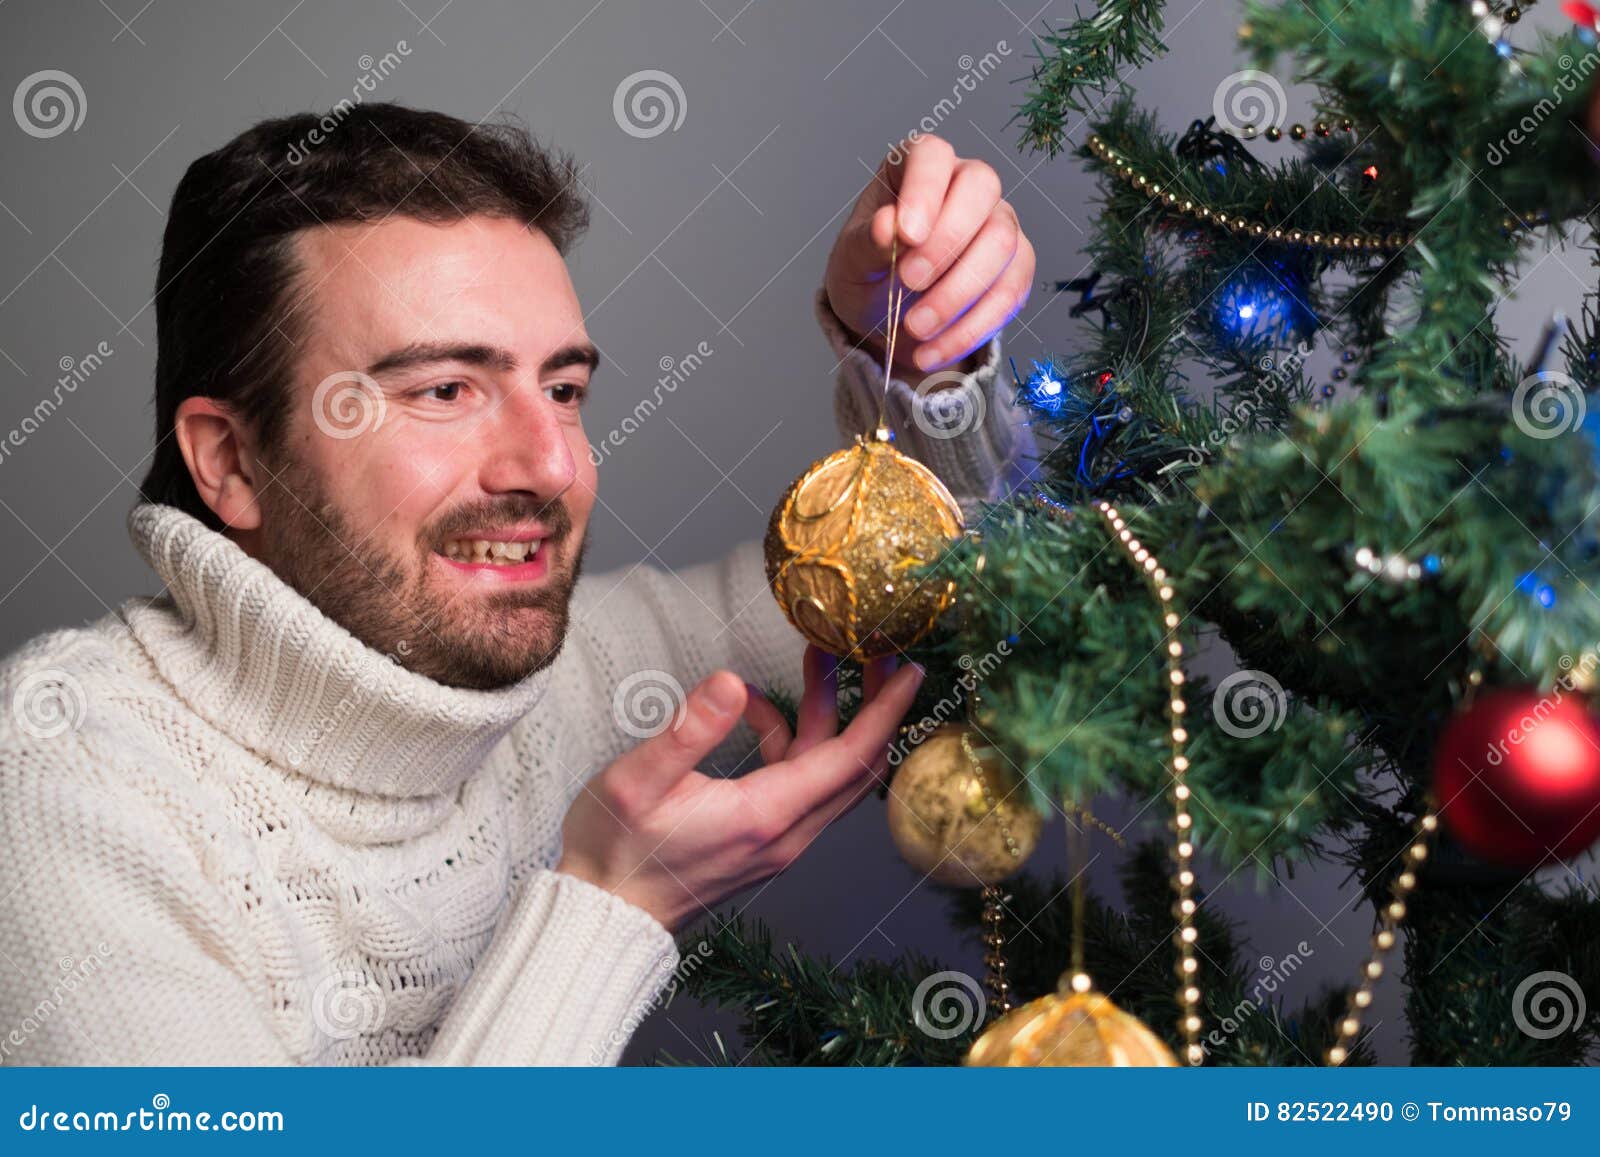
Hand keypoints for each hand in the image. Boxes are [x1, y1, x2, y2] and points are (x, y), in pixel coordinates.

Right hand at [557, 647, 922, 930]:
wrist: (603, 914)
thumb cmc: (614, 852)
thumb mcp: (638, 781)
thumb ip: (689, 730)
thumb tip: (730, 681)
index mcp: (766, 815)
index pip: (850, 759)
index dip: (885, 711)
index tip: (911, 671)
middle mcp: (785, 831)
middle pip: (856, 765)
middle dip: (876, 705)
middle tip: (884, 653)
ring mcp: (776, 838)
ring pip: (827, 771)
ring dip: (829, 714)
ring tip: (818, 659)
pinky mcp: (761, 838)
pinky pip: (796, 782)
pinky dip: (788, 738)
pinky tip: (753, 706)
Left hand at [823, 133, 1034, 382]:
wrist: (888, 321)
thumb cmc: (868, 275)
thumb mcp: (851, 262)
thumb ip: (866, 243)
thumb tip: (888, 225)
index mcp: (918, 167)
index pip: (931, 156)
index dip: (924, 191)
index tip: (905, 235)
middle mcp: (966, 184)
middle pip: (981, 187)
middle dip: (946, 241)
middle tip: (908, 282)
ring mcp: (998, 223)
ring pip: (1001, 243)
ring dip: (957, 293)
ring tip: (915, 329)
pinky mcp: (1017, 266)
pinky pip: (1010, 292)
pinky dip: (971, 327)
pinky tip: (933, 350)